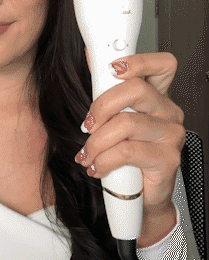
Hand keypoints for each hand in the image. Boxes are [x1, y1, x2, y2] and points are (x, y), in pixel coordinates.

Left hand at [75, 52, 185, 246]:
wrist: (140, 199)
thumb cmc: (126, 159)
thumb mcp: (113, 121)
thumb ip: (106, 93)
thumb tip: (90, 60)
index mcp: (157, 98)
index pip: (161, 65)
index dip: (139, 61)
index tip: (112, 68)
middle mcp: (168, 113)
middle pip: (136, 90)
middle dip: (102, 105)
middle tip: (88, 124)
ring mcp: (171, 135)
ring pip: (127, 123)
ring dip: (97, 141)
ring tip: (88, 153)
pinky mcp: (167, 159)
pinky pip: (127, 151)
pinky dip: (104, 160)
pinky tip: (97, 167)